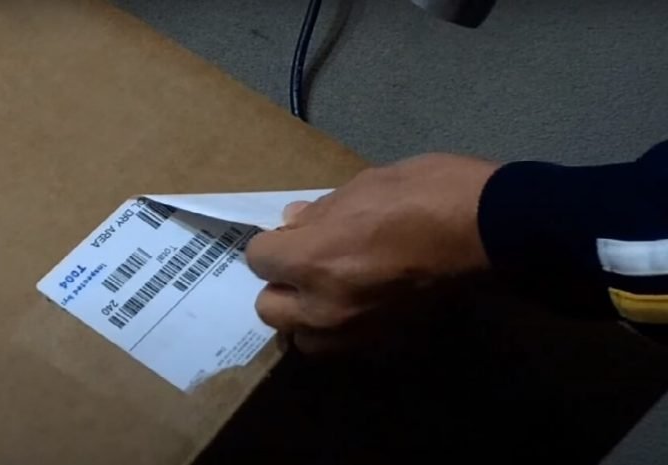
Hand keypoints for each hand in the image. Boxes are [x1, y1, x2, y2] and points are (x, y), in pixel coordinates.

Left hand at [246, 153, 498, 352]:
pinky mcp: (385, 341)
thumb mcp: (365, 184)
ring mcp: (355, 330)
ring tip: (327, 290)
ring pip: (303, 338)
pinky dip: (341, 328)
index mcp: (311, 259)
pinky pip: (343, 344)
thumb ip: (320, 211)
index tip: (291, 233)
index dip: (272, 242)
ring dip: (305, 316)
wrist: (491, 230)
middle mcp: (323, 305)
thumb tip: (293, 221)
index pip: (258, 259)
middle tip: (304, 263)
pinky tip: (360, 302)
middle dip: (280, 284)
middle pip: (269, 309)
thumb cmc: (426, 193)